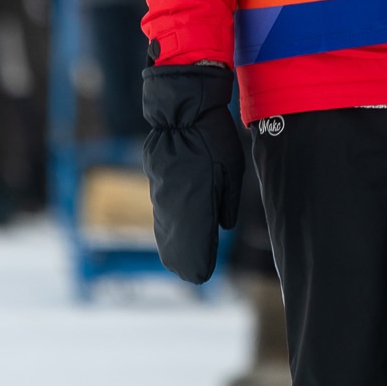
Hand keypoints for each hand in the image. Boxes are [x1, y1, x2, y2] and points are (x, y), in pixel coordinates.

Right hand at [140, 64, 243, 283]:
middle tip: (193, 274)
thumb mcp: (230, 171)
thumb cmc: (213, 139)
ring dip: (174, 246)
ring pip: (165, 231)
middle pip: (174, 248)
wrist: (182, 110)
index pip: (193, 251)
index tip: (202, 275)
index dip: (198, 266)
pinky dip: (168, 227)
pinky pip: (161, 214)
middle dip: (184, 262)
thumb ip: (226, 202)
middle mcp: (173, 208)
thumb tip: (223, 226)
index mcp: (194, 208)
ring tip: (181, 261)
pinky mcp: (156, 184)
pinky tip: (173, 233)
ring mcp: (161, 196)